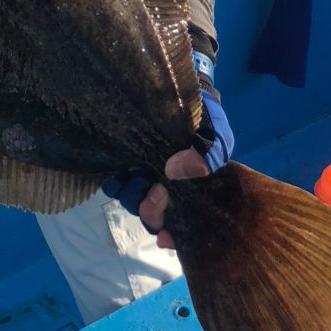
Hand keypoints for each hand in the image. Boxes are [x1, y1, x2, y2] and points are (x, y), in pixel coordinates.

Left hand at [103, 92, 233, 248]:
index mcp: (190, 194)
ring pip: (133, 202)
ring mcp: (144, 177)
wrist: (180, 92)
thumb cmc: (205, 121)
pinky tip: (118, 175)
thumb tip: (176, 171)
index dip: (172, 237)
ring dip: (133, 197)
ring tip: (138, 178)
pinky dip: (115, 183)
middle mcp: (166, 190)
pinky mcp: (126, 162)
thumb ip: (207, 155)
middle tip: (157, 193)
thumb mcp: (216, 137)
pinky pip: (115, 182)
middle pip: (153, 217)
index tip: (166, 237)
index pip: (181, 227)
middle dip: (152, 213)